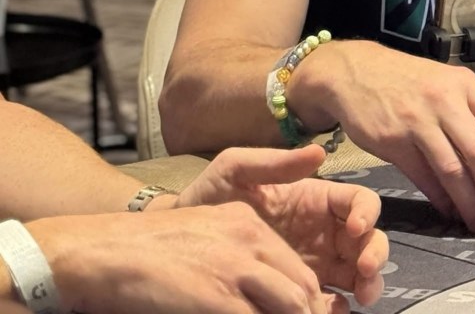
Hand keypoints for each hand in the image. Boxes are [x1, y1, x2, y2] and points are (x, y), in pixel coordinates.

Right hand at [30, 203, 331, 313]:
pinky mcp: (217, 299)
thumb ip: (241, 254)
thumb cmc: (151, 251)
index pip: (299, 271)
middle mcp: (250, 242)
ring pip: (291, 307)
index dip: (311, 305)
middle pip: (302, 291)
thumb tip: (267, 293)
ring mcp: (235, 270)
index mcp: (249, 224)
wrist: (107, 252)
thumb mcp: (206, 232)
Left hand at [176, 145, 387, 306]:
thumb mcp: (236, 170)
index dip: (367, 213)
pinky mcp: (299, 291)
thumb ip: (274, 162)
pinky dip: (341, 306)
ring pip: (358, 273)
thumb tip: (320, 153)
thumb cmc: (209, 198)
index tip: (356, 229)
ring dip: (368, 284)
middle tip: (363, 271)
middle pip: (368, 239)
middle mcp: (324, 231)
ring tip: (358, 297)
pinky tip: (334, 311)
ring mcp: (316, 263)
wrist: (175, 242)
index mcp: (315, 199)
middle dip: (375, 254)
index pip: (357, 201)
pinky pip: (332, 300)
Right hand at [325, 41, 474, 233]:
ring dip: (470, 203)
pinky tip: (451, 210)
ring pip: (454, 171)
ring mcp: (418, 122)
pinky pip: (425, 179)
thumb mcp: (448, 85)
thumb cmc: (409, 81)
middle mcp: (444, 101)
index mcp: (465, 84)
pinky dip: (442, 199)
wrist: (355, 72)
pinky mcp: (394, 142)